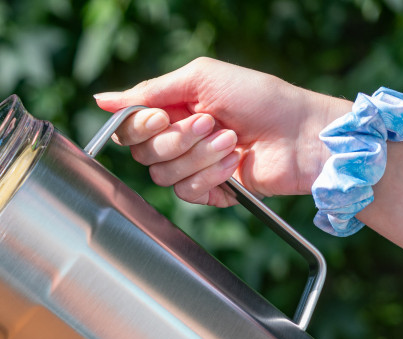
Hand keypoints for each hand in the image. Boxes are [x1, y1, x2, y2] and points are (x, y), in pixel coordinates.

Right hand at [94, 57, 349, 206]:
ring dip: (200, 157)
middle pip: (144, 154)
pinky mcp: (208, 192)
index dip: (139, 126)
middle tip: (210, 123)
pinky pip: (186, 194)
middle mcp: (178, 140)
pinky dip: (211, 177)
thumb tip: (102, 100)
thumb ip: (151, 90)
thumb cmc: (261, 98)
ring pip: (164, 175)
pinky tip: (235, 164)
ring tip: (231, 141)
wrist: (300, 134)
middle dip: (177, 140)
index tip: (161, 118)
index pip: (131, 127)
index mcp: (173, 110)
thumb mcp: (202, 79)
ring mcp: (192, 168)